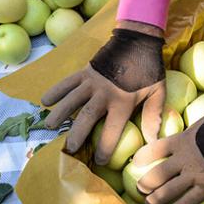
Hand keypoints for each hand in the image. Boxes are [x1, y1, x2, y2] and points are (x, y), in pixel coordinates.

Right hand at [42, 26, 165, 163]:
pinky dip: (56, 90)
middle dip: (77, 135)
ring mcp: (92, 82)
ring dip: (60, 114)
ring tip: (50, 127)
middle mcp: (104, 94)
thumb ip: (153, 116)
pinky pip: (67, 82)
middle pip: (86, 118)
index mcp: (123, 102)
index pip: (111, 130)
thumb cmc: (149, 70)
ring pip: (72, 100)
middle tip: (69, 149)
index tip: (100, 161)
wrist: (137, 42)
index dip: (105, 147)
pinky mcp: (85, 71)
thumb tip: (153, 141)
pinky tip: (45, 101)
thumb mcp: (157, 93)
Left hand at [134, 112, 203, 203]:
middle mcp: (183, 160)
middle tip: (141, 188)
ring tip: (149, 203)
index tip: (137, 163)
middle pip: (156, 175)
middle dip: (145, 184)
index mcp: (181, 141)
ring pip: (166, 192)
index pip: (154, 150)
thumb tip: (190, 133)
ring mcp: (194, 176)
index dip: (142, 157)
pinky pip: (187, 203)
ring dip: (154, 200)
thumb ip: (193, 132)